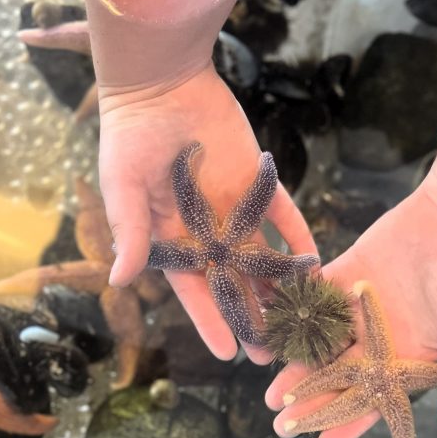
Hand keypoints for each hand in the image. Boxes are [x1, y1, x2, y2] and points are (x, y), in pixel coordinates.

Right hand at [19, 23, 315, 363]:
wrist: (162, 85)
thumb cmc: (132, 137)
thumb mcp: (123, 186)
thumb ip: (129, 231)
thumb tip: (121, 279)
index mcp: (171, 239)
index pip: (194, 290)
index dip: (210, 320)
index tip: (228, 352)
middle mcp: (206, 232)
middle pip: (233, 283)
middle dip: (252, 316)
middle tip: (273, 353)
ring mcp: (235, 208)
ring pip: (262, 257)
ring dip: (279, 286)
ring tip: (300, 319)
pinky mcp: (258, 182)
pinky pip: (283, 214)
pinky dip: (298, 235)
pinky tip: (315, 262)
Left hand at [265, 169, 436, 437]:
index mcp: (405, 358)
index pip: (372, 399)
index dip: (348, 423)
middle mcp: (379, 337)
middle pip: (339, 376)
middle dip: (311, 399)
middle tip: (281, 422)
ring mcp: (360, 306)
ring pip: (321, 342)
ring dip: (296, 364)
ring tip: (269, 388)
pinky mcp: (346, 272)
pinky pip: (315, 296)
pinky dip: (293, 311)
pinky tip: (270, 330)